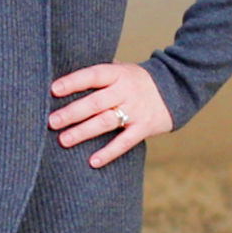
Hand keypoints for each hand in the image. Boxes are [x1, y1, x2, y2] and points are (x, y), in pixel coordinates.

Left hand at [49, 62, 172, 166]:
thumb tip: (64, 77)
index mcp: (118, 74)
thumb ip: (99, 76)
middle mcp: (126, 91)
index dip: (74, 82)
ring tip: (63, 140)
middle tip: (52, 122)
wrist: (179, 86)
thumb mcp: (122, 70)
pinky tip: (93, 161)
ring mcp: (136, 110)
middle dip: (72, 112)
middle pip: (96, 102)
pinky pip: (125, 142)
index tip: (54, 89)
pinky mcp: (145, 127)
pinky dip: (109, 152)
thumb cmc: (138, 81)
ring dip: (83, 132)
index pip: (93, 75)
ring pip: (106, 122)